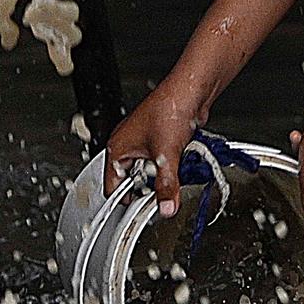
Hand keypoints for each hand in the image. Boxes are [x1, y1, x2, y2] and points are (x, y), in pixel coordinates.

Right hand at [105, 79, 209, 217]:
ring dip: (161, 176)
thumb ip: (166, 185)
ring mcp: (144, 142)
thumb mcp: (167, 155)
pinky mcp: (160, 139)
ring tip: (172, 173)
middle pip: (132, 181)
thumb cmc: (170, 109)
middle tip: (161, 195)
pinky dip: (170, 166)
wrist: (191, 90)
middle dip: (148, 188)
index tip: (141, 213)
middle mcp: (127, 145)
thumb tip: (166, 208)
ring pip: (149, 171)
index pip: (112, 186)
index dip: (127, 201)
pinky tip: (180, 164)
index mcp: (118, 148)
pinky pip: (161, 161)